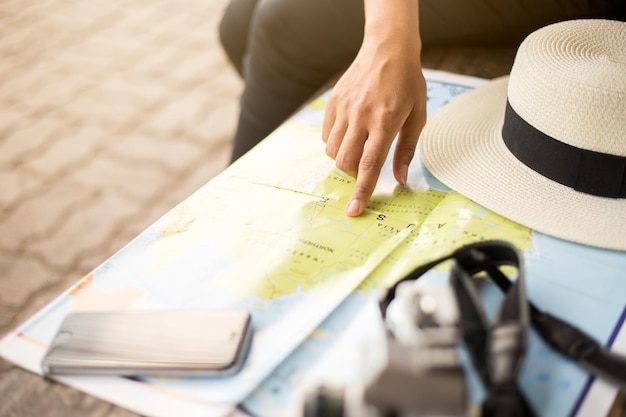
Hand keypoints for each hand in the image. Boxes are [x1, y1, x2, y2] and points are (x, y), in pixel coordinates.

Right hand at [322, 0, 425, 215]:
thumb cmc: (407, 84)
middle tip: (365, 164)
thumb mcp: (417, 116)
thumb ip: (407, 150)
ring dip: (344, 158)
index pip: (369, 164)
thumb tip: (400, 179)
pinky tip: (350, 131)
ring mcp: (344, 109)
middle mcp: (361, 116)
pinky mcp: (333, 103)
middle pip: (345, 162)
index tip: (354, 211)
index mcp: (386, 121)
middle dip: (353, 173)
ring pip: (333, 151)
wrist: (387, 49)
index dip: (362, 191)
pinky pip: (326, 136)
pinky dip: (336, 142)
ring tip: (359, 143)